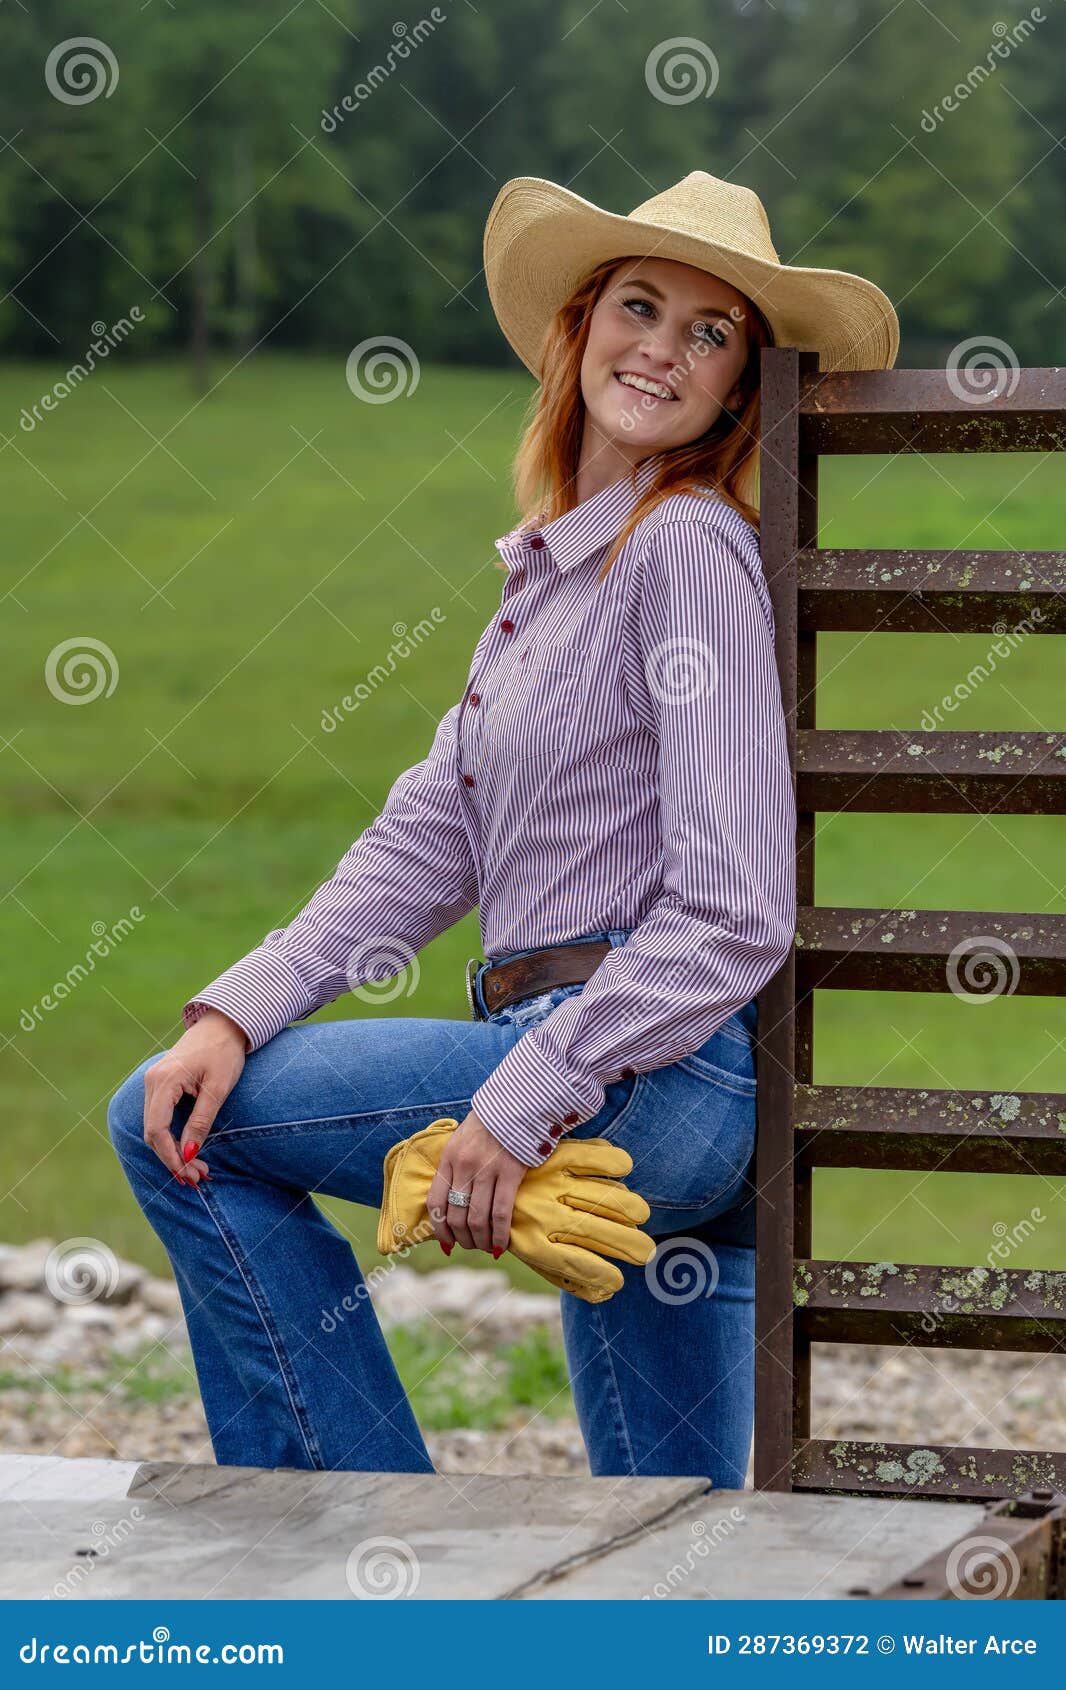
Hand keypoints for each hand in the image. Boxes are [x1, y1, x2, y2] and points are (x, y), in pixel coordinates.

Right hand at [142, 1008, 248, 1185]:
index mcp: (164, 1081)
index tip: (188, 1175)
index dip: (170, 1156)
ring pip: (155, 1127)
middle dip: (173, 1159)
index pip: (157, 1129)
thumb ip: (200, 1122)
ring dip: (173, 1151)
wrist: (224, 1023)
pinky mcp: (161, 1085)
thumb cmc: (224, 1051)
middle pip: (153, 1132)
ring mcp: (153, 1083)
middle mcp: (152, 1082)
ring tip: (197, 1169)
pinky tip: (188, 1150)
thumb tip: (188, 1156)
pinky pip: (160, 1118)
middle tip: (198, 1178)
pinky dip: (172, 1137)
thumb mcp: (218, 1089)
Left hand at [425, 1109, 530, 1255]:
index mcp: (449, 1158)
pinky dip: (499, 1235)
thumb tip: (453, 1201)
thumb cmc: (490, 1126)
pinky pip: (501, 1214)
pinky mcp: (510, 1173)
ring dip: (480, 1241)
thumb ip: (456, 1167)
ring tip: (486, 1248)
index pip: (435, 1202)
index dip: (439, 1228)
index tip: (447, 1242)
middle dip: (462, 1239)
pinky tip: (501, 1245)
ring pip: (476, 1219)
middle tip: (471, 1246)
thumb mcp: (462, 1141)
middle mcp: (464, 1166)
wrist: (518, 1104)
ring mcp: (486, 1170)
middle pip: (455, 1216)